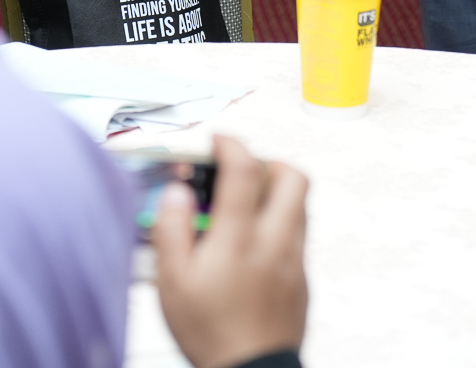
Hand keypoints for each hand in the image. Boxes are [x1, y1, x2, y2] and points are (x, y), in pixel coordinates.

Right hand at [153, 135, 308, 367]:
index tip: (218, 142)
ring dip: (276, 190)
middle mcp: (275, 243)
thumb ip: (172, 230)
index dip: (231, 144)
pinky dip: (279, 224)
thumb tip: (177, 193)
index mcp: (240, 239)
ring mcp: (294, 261)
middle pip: (292, 177)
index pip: (245, 169)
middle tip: (241, 168)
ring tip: (245, 202)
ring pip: (300, 204)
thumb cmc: (211, 334)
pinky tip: (253, 243)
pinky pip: (298, 235)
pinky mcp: (302, 281)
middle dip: (266, 160)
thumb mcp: (172, 283)